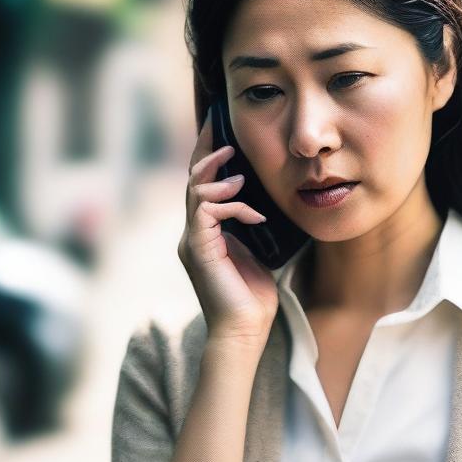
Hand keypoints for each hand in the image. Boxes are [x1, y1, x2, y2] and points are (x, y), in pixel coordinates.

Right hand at [177, 109, 279, 344]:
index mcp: (205, 233)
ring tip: (239, 175)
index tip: (220, 131)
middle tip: (222, 131)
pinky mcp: (200, 248)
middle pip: (192, 180)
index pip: (201, 186)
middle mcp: (194, 233)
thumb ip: (254, 224)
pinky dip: (231, 205)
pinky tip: (252, 211)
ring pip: (195, 191)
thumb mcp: (259, 250)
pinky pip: (208, 210)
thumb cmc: (254, 296)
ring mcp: (193, 240)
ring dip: (217, 176)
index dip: (208, 156)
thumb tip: (269, 200)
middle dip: (207, 152)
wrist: (245, 331)